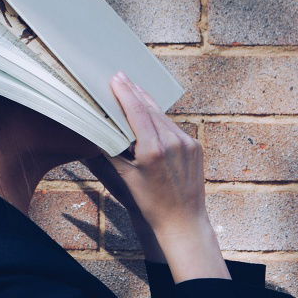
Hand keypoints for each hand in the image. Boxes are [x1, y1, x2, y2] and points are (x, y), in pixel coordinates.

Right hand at [96, 70, 228, 281]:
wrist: (183, 220)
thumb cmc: (153, 203)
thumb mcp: (128, 178)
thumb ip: (115, 152)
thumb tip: (102, 132)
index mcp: (154, 150)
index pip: (137, 112)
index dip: (125, 93)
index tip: (116, 78)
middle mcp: (173, 142)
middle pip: (150, 109)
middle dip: (135, 92)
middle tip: (122, 77)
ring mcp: (187, 143)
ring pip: (163, 116)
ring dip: (147, 103)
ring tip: (134, 89)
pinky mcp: (196, 146)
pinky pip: (174, 127)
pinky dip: (160, 119)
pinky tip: (151, 113)